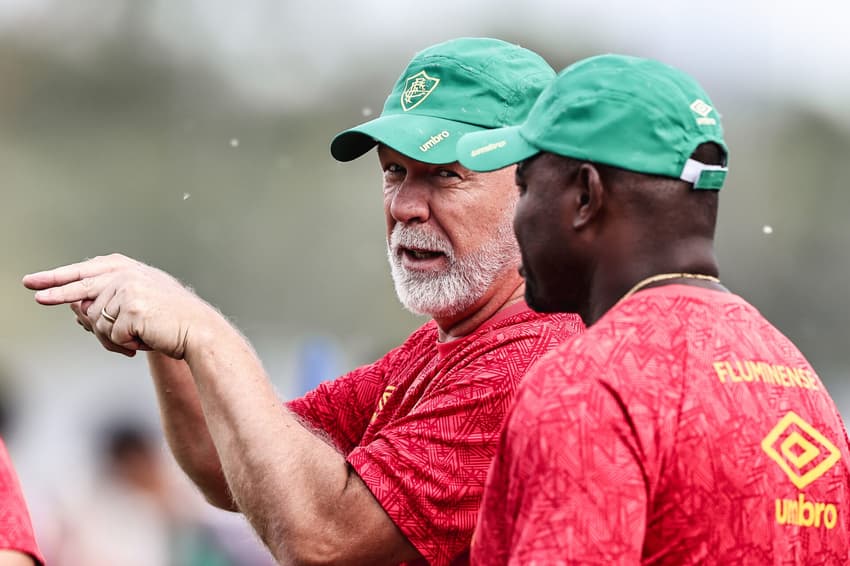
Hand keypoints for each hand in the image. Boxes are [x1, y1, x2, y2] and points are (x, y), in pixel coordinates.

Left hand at [23, 253, 216, 358]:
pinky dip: (122, 345)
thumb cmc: (170, 320)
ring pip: (95, 321)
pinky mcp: (131, 308)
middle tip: (36, 296)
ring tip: (133, 341)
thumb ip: (110, 299)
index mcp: (128, 268)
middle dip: (57, 294)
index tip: (36, 283)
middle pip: (80, 289)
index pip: (86, 271)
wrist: (198, 330)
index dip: (58, 278)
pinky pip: (110, 334)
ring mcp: (128, 289)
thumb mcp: (139, 303)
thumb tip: (76, 309)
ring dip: (110, 339)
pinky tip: (141, 344)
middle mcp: (126, 274)